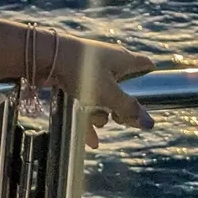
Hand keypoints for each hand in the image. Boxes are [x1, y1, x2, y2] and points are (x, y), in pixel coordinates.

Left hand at [42, 33, 154, 149]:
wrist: (44, 57)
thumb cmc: (81, 70)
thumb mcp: (108, 93)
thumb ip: (128, 108)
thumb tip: (150, 123)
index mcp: (122, 59)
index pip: (145, 65)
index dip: (151, 80)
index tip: (153, 96)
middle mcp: (108, 63)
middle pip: (123, 90)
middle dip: (120, 108)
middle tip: (119, 118)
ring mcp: (89, 71)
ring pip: (102, 99)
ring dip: (100, 115)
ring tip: (95, 121)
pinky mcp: (73, 79)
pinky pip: (85, 103)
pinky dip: (87, 120)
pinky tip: (91, 140)